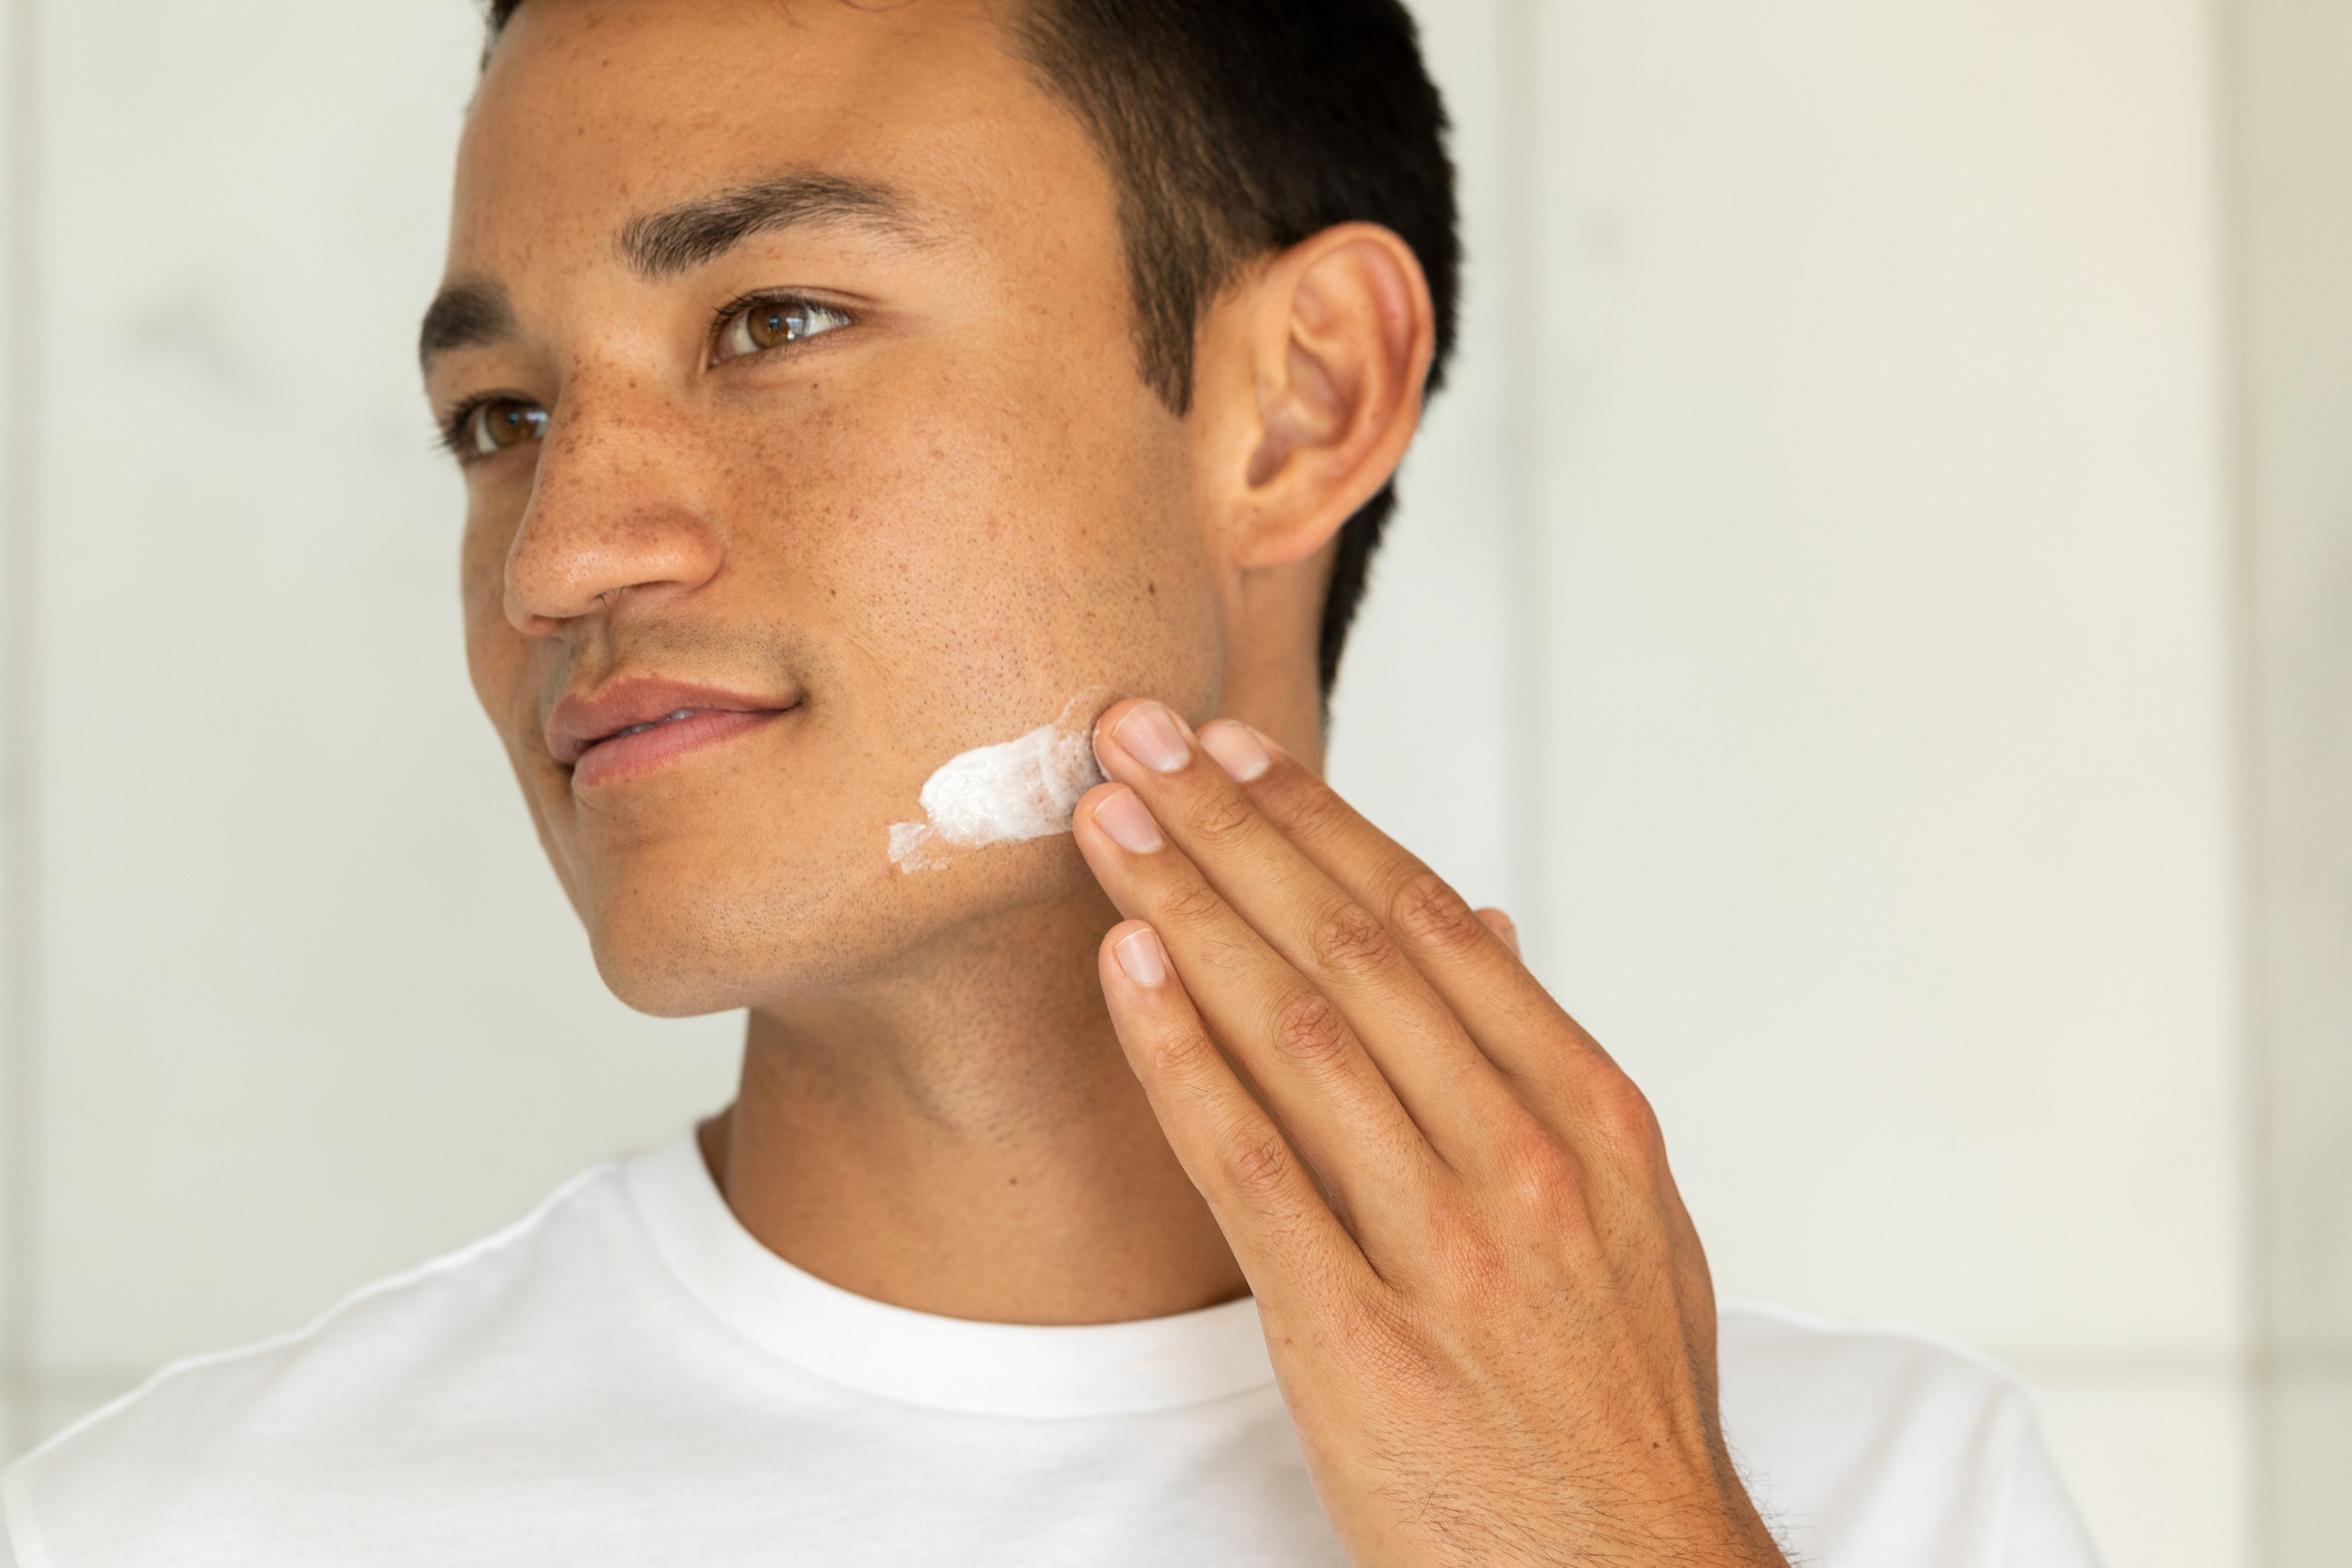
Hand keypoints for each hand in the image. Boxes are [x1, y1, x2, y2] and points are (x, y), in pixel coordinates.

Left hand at [1075, 699, 1788, 1567]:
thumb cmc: (1617, 1403)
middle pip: (1351, 950)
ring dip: (1187, 907)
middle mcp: (1525, 1160)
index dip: (1320, 824)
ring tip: (1108, 820)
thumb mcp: (1631, 1221)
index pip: (1433, 925)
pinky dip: (1177, 1055)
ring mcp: (1446, 1247)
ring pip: (1295, 1031)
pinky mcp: (1357, 1337)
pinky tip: (1123, 972)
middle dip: (1229, 827)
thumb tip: (1481, 925)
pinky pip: (1247, 1167)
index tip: (1238, 751)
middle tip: (1137, 735)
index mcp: (1594, 1117)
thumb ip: (1545, 1072)